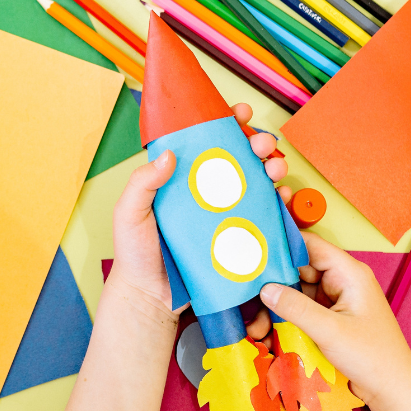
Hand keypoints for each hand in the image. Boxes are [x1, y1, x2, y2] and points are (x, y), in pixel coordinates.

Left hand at [110, 103, 288, 317]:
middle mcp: (205, 189)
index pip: (205, 141)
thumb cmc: (135, 252)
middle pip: (238, 156)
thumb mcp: (130, 212)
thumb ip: (143, 183)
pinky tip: (280, 196)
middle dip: (258, 142)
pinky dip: (277, 201)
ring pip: (256, 180)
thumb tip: (169, 155)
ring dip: (272, 167)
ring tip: (275, 169)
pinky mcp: (237, 235)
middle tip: (263, 144)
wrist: (151, 297)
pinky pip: (263, 214)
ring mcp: (224, 212)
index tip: (240, 113)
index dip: (225, 122)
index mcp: (180, 176)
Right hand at [247, 234, 410, 407]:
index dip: (282, 247)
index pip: (310, 246)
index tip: (253, 255)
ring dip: (277, 307)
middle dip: (274, 285)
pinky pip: (302, 310)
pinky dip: (286, 318)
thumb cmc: (371, 357)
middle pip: (299, 270)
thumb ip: (296, 308)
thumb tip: (265, 289)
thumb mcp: (330, 331)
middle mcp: (342, 281)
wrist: (392, 391)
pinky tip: (268, 333)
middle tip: (248, 300)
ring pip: (297, 292)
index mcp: (349, 273)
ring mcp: (336, 300)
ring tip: (256, 326)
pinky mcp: (331, 318)